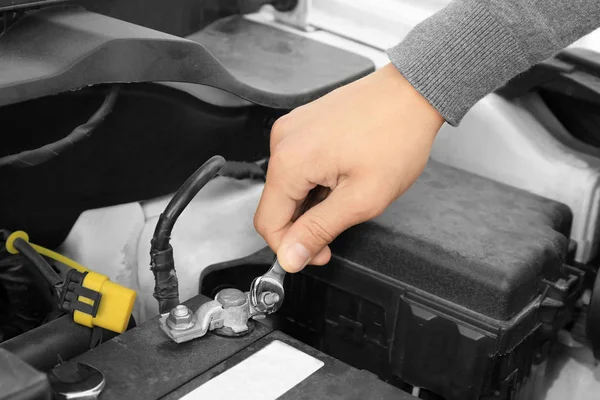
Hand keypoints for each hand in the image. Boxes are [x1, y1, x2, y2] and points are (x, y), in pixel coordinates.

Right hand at [254, 63, 443, 271]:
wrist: (413, 94)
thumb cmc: (396, 136)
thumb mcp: (361, 198)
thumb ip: (319, 230)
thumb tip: (291, 256)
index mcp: (290, 161)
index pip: (267, 223)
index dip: (291, 248)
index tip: (319, 253)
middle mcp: (282, 140)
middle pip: (276, 204)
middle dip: (304, 224)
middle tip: (341, 225)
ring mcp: (292, 129)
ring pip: (288, 186)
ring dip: (312, 201)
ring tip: (348, 192)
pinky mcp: (303, 124)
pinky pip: (297, 165)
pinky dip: (315, 180)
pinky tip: (342, 175)